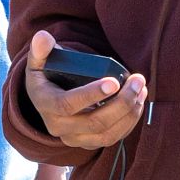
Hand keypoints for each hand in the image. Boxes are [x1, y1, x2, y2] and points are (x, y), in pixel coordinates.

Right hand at [25, 30, 147, 150]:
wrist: (47, 100)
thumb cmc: (46, 76)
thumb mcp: (39, 62)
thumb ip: (41, 49)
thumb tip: (43, 37)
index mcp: (45, 104)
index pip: (67, 105)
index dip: (91, 95)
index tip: (114, 81)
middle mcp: (58, 127)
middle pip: (95, 122)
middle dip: (121, 103)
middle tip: (137, 81)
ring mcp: (74, 138)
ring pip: (107, 134)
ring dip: (129, 113)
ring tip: (141, 90)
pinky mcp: (88, 142)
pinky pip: (113, 138)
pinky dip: (129, 122)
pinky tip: (138, 102)